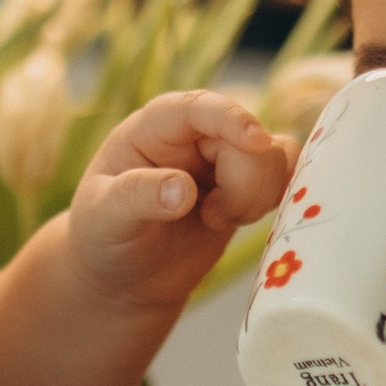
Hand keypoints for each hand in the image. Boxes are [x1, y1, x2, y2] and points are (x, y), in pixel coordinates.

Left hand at [67, 91, 292, 315]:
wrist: (123, 278)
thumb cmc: (103, 238)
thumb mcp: (105, 218)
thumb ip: (138, 197)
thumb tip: (183, 189)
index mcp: (152, 129)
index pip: (197, 108)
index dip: (231, 118)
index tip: (256, 143)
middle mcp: (192, 136)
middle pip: (246, 139)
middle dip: (243, 184)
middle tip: (214, 219)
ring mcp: (221, 160)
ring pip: (272, 157)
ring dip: (256, 196)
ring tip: (217, 221)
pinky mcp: (244, 185)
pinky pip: (281, 175)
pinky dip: (274, 198)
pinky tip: (241, 219)